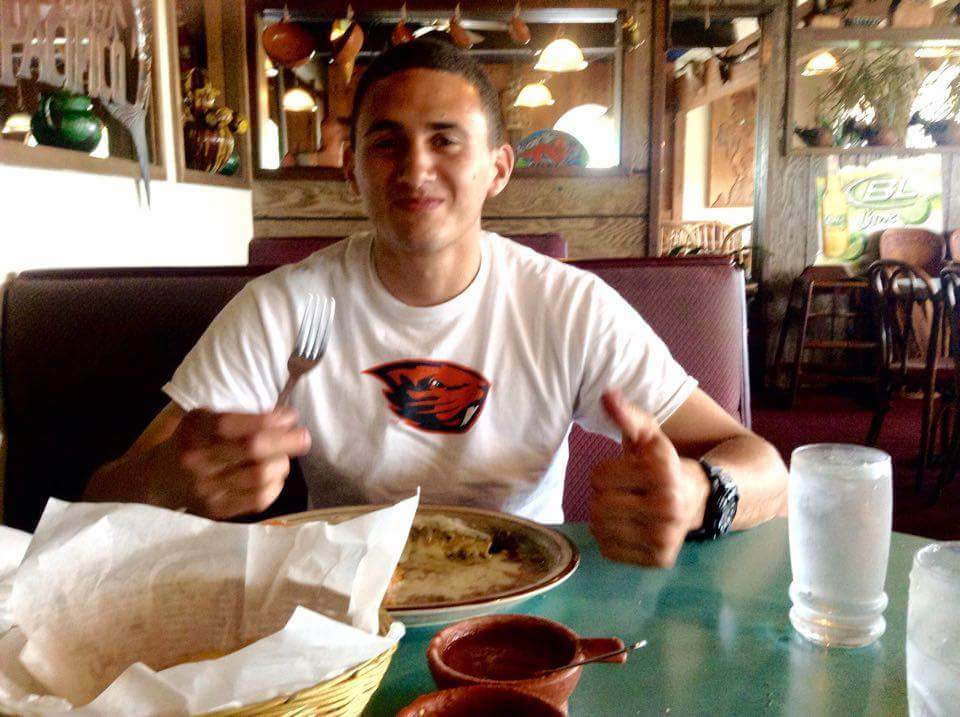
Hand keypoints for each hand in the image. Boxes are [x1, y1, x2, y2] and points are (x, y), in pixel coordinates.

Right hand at [147, 407, 311, 518]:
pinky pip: (258, 500)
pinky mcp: (217, 510)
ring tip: (284, 458)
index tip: (290, 417)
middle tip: (303, 437)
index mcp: (196, 429)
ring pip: (260, 476)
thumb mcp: (206, 418)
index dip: (270, 420)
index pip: (235, 423)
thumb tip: (286, 418)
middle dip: (286, 441)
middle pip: (252, 449)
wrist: (160, 479)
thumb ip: (242, 417)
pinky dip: (275, 486)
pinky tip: (275, 477)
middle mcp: (198, 459)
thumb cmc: (193, 441)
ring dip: (282, 464)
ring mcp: (207, 488)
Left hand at [588, 390, 708, 567]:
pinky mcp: (659, 559)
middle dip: (601, 495)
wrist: (699, 497)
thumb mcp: (648, 436)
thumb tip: (606, 394)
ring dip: (603, 517)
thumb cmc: (662, 464)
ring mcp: (665, 536)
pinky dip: (610, 538)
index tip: (622, 471)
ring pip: (599, 529)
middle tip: (621, 492)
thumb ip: (626, 415)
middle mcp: (667, 506)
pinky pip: (609, 550)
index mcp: (661, 471)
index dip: (603, 471)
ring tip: (623, 508)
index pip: (598, 476)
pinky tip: (628, 527)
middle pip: (597, 505)